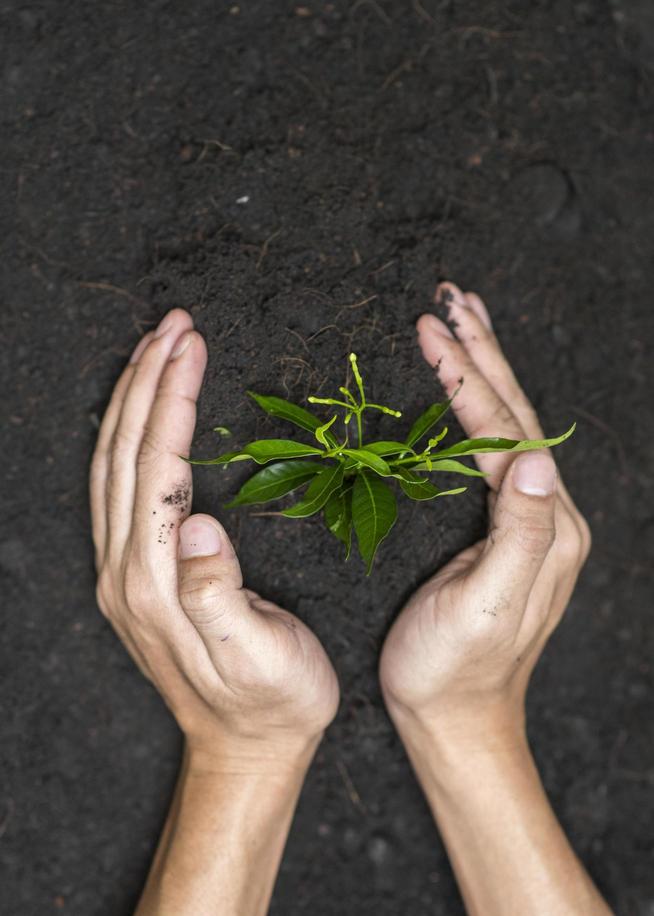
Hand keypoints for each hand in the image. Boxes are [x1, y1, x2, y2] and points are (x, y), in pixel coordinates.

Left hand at [90, 309, 338, 769]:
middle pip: (123, 456)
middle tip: (174, 324)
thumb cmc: (272, 702)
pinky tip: (145, 412)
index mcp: (156, 583)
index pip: (156, 470)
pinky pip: (117, 489)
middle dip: (145, 381)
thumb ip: (221, 594)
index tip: (190, 345)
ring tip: (158, 347)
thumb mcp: (261, 657)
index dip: (170, 401)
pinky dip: (129, 436)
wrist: (245, 748)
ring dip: (132, 400)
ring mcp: (122, 574)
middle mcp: (126, 573)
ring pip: (113, 466)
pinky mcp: (133, 577)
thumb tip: (199, 523)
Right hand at [380, 283, 590, 743]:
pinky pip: (489, 451)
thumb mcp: (488, 605)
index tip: (434, 330)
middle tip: (453, 298)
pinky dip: (474, 408)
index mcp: (546, 525)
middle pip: (515, 415)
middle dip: (484, 352)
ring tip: (463, 322)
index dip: (469, 378)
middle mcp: (547, 515)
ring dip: (483, 369)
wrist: (455, 718)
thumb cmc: (455, 668)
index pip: (506, 432)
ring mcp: (528, 520)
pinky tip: (462, 392)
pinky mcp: (503, 529)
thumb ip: (523, 534)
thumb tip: (539, 461)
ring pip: (505, 426)